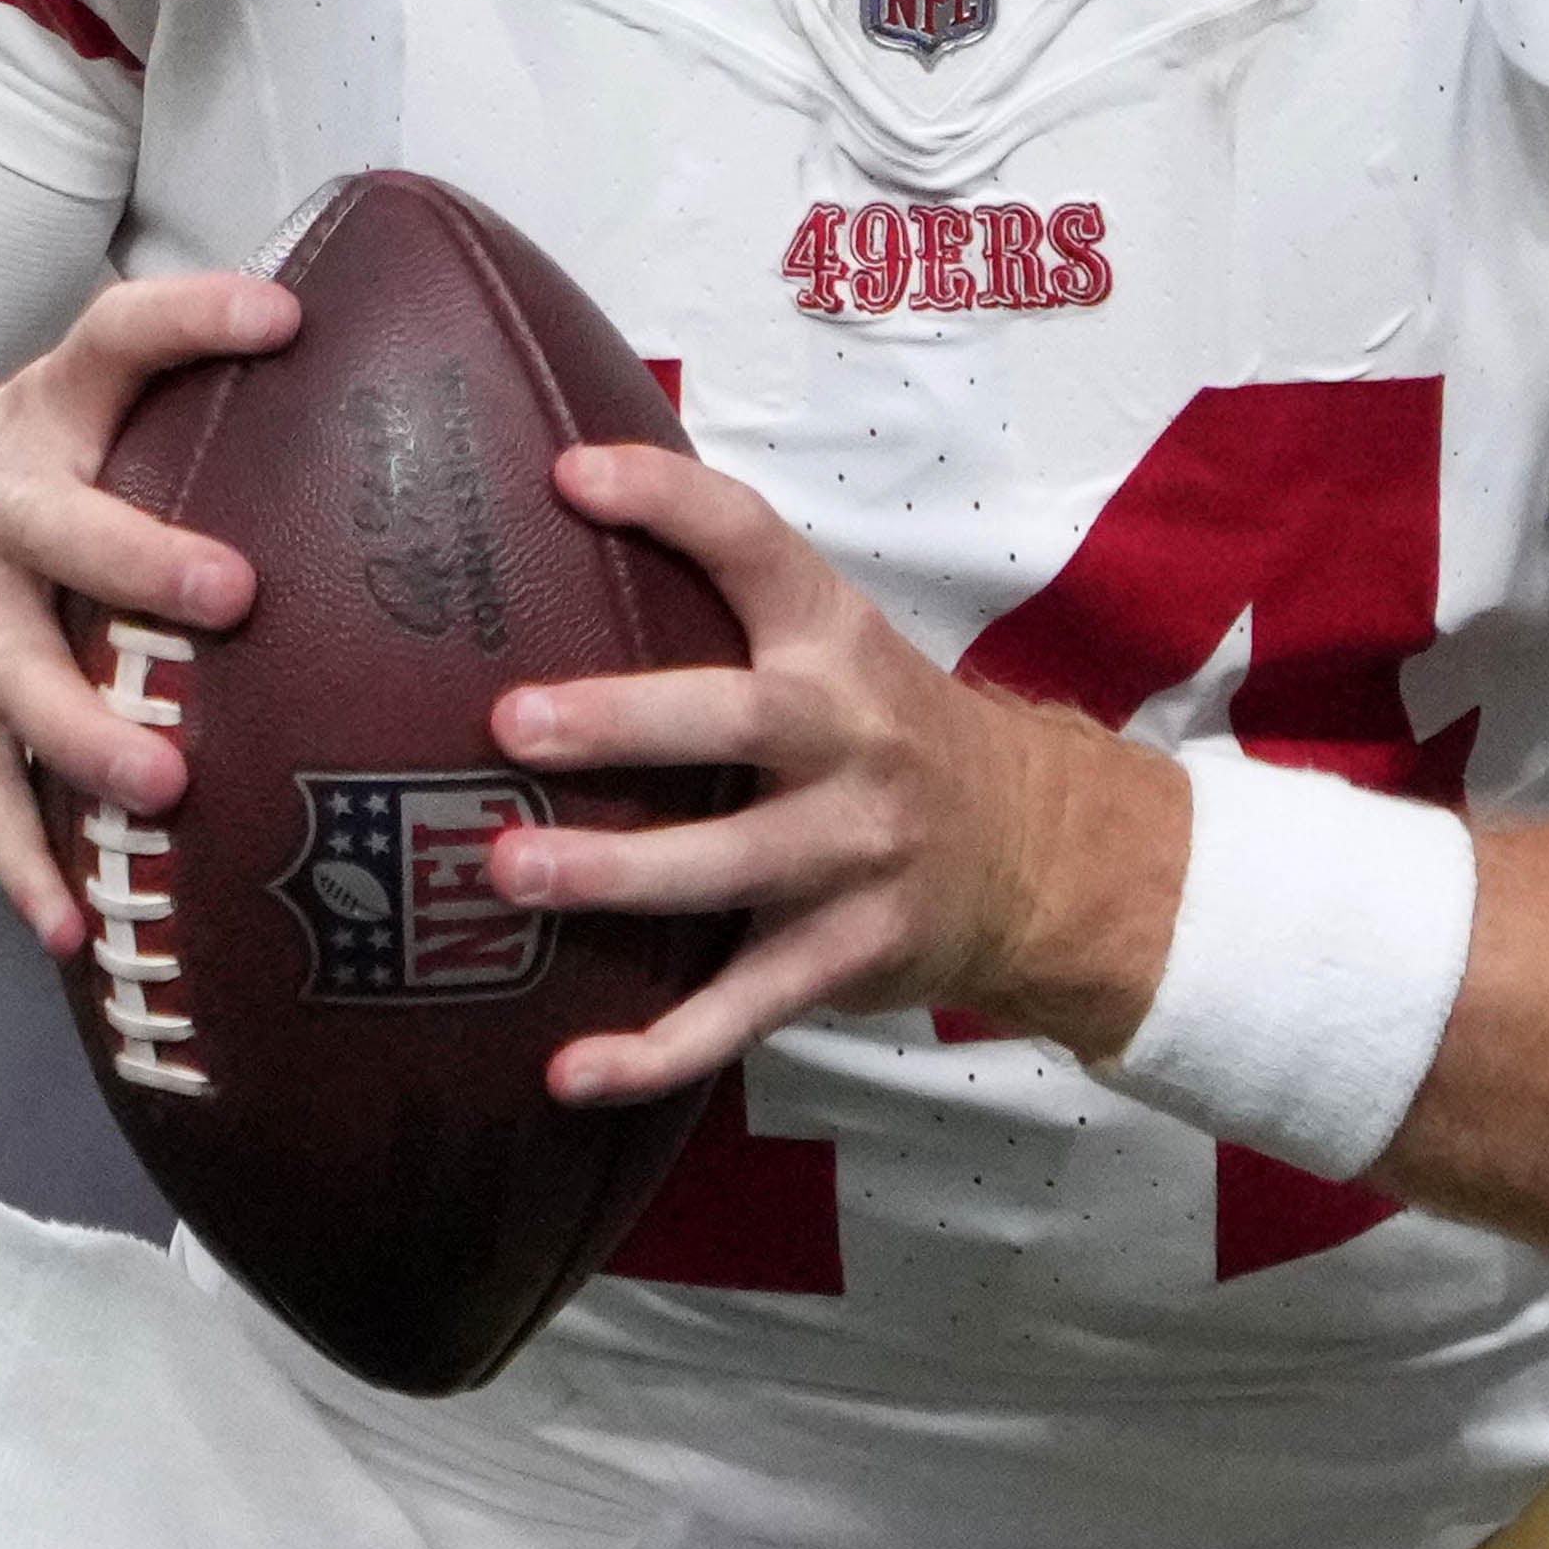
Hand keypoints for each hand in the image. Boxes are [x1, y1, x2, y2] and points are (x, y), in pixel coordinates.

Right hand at [0, 270, 299, 952]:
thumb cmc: (30, 471)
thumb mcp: (87, 406)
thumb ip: (199, 393)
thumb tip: (389, 374)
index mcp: (50, 414)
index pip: (117, 340)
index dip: (194, 319)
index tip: (282, 317)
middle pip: (55, 530)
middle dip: (137, 562)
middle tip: (232, 594)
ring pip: (10, 676)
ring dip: (81, 733)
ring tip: (160, 784)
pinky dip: (23, 862)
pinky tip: (72, 925)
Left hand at [474, 439, 1188, 1102]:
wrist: (1037, 852)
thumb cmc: (884, 734)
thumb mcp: (833, 644)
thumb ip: (722, 601)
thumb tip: (553, 517)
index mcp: (834, 640)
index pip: (754, 545)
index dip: (668, 502)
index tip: (572, 475)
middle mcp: (851, 740)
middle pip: (740, 722)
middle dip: (626, 722)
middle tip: (513, 724)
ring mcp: (854, 855)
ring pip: (732, 869)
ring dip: (620, 874)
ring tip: (510, 872)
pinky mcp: (845, 956)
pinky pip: (743, 1008)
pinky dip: (658, 1050)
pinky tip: (571, 1073)